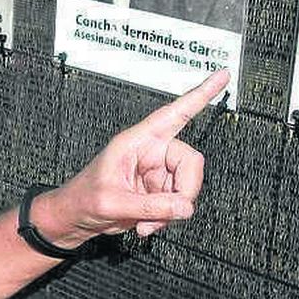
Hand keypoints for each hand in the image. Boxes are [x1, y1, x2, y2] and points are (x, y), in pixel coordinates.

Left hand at [41, 69, 228, 243]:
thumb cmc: (84, 199)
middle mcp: (151, 153)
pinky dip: (167, 218)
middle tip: (172, 211)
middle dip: (185, 190)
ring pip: (187, 187)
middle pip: (191, 161)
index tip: (222, 75)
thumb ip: (150, 206)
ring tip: (147, 222)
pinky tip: (147, 224)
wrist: (76, 218)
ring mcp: (157, 173)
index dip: (201, 94)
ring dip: (172, 210)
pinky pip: (179, 203)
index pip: (174, 113)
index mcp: (137, 141)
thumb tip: (185, 207)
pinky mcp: (159, 191)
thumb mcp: (112, 202)